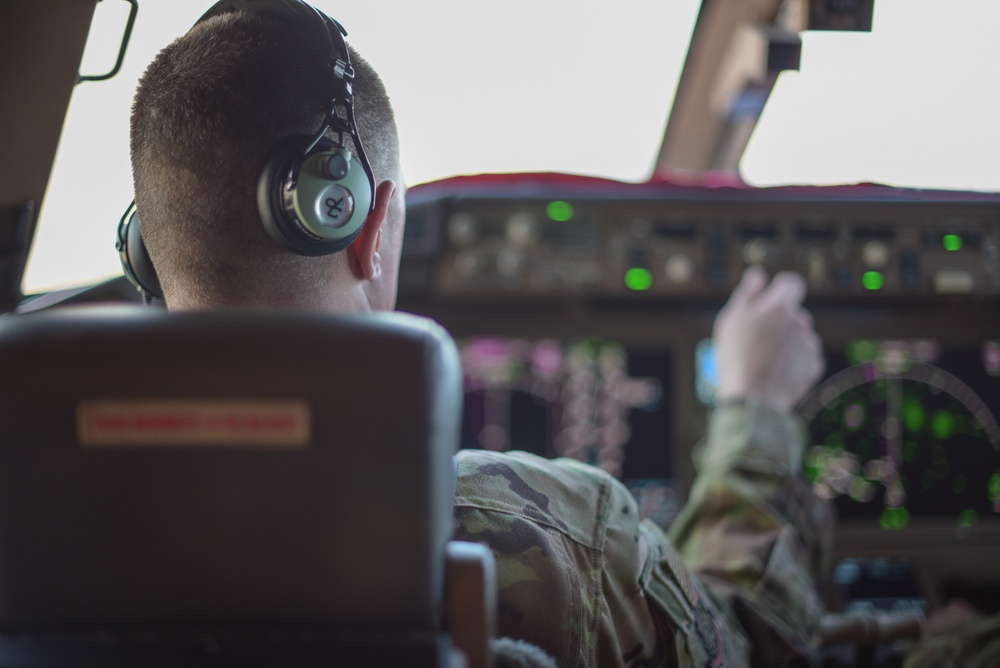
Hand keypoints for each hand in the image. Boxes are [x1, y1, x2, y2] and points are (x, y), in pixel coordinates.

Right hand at [713, 266, 823, 411]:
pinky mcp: (814, 365)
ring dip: (786, 341)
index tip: (770, 299)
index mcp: (780, 306)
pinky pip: (804, 355)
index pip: (791, 283)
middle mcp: (800, 321)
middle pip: (792, 312)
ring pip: (799, 335)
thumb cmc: (737, 357)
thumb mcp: (731, 320)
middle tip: (756, 339)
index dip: (780, 288)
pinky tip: (775, 371)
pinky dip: (792, 360)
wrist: (753, 399)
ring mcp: (809, 344)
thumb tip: (758, 274)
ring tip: (764, 359)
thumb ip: (747, 293)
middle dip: (778, 321)